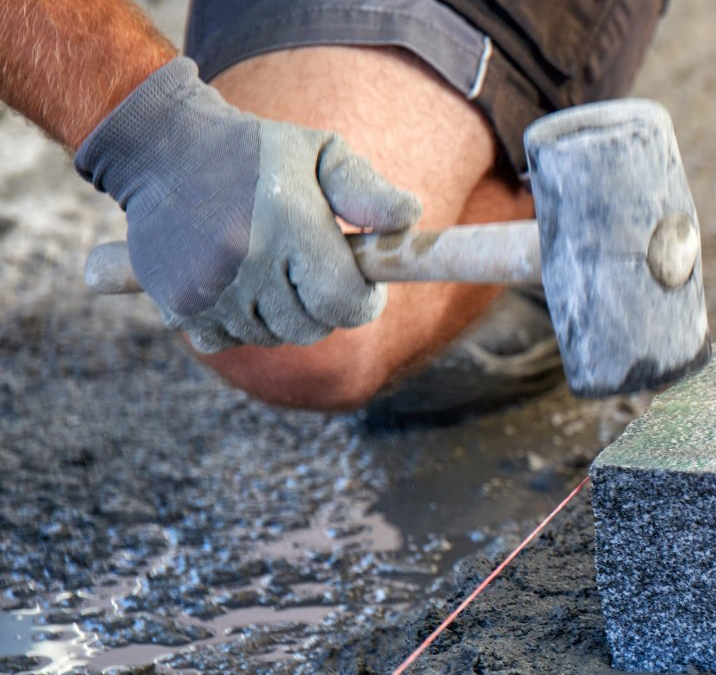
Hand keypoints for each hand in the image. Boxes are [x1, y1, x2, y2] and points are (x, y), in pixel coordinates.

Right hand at [75, 59, 420, 353]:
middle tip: (310, 270)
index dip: (363, 301)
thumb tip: (411, 218)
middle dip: (322, 307)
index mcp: (289, 224)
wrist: (161, 148)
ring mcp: (209, 289)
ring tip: (268, 268)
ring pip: (271, 338)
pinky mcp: (178, 305)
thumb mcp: (319, 153)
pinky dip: (237, 324)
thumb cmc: (256, 151)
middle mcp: (247, 261)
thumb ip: (366, 189)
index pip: (345, 301)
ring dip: (279, 315)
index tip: (361, 284)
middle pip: (311, 328)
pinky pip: (227, 343)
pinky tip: (234, 284)